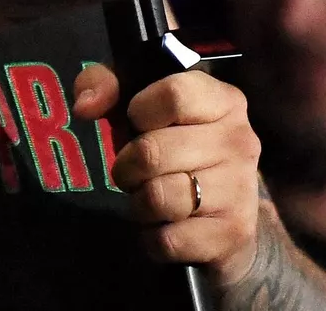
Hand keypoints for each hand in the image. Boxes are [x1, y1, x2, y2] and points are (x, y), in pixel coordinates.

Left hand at [72, 64, 263, 285]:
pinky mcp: (233, 233)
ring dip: (139, 204)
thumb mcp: (140, 105)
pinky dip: (153, 238)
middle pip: (152, 151)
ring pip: (157, 198)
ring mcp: (240, 189)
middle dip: (127, 166)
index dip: (140, 111)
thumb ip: (105, 85)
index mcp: (224, 101)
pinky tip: (165, 226)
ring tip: (150, 198)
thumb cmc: (176, 148)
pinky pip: (167, 240)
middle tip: (135, 172)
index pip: (174, 95)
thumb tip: (85, 106)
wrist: (226, 216)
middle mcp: (240, 140)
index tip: (138, 124)